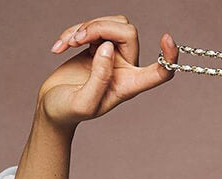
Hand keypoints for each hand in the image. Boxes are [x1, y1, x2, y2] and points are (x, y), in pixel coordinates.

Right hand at [38, 15, 176, 128]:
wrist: (52, 106)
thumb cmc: (68, 111)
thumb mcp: (83, 103)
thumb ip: (99, 78)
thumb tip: (109, 48)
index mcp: (129, 87)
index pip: (160, 73)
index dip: (169, 57)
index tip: (167, 38)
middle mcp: (125, 70)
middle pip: (129, 33)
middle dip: (101, 28)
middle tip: (77, 40)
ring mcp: (112, 57)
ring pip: (113, 24)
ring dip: (88, 27)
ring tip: (68, 43)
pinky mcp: (97, 46)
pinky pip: (95, 25)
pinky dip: (74, 31)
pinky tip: (60, 46)